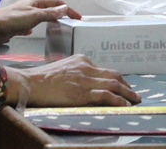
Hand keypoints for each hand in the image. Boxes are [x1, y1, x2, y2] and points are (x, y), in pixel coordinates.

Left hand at [0, 0, 80, 44]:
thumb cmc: (14, 19)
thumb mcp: (36, 15)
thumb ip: (51, 12)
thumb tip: (65, 8)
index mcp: (36, 0)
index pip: (57, 2)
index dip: (68, 9)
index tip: (78, 18)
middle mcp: (31, 5)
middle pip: (49, 8)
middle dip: (60, 14)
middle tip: (70, 23)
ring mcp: (24, 14)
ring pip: (40, 16)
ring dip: (49, 19)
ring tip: (57, 26)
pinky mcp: (18, 24)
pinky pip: (30, 24)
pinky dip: (35, 27)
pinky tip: (33, 32)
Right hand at [5, 55, 141, 106]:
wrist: (30, 83)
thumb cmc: (41, 79)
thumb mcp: (63, 68)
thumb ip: (76, 72)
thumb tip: (84, 82)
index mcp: (82, 60)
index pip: (105, 69)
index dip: (117, 79)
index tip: (122, 86)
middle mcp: (87, 67)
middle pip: (114, 75)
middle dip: (126, 85)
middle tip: (134, 94)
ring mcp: (85, 80)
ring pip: (113, 85)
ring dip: (127, 93)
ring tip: (135, 100)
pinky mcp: (82, 93)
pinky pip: (106, 95)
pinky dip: (118, 100)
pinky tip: (124, 105)